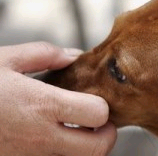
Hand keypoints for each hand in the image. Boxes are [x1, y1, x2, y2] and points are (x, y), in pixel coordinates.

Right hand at [0, 42, 115, 155]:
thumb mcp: (4, 60)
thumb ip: (45, 54)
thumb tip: (74, 56)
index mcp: (42, 104)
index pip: (98, 114)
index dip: (103, 107)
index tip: (96, 100)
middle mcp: (41, 136)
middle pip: (98, 149)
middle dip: (105, 136)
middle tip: (98, 123)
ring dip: (87, 147)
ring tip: (79, 131)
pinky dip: (65, 153)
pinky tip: (54, 137)